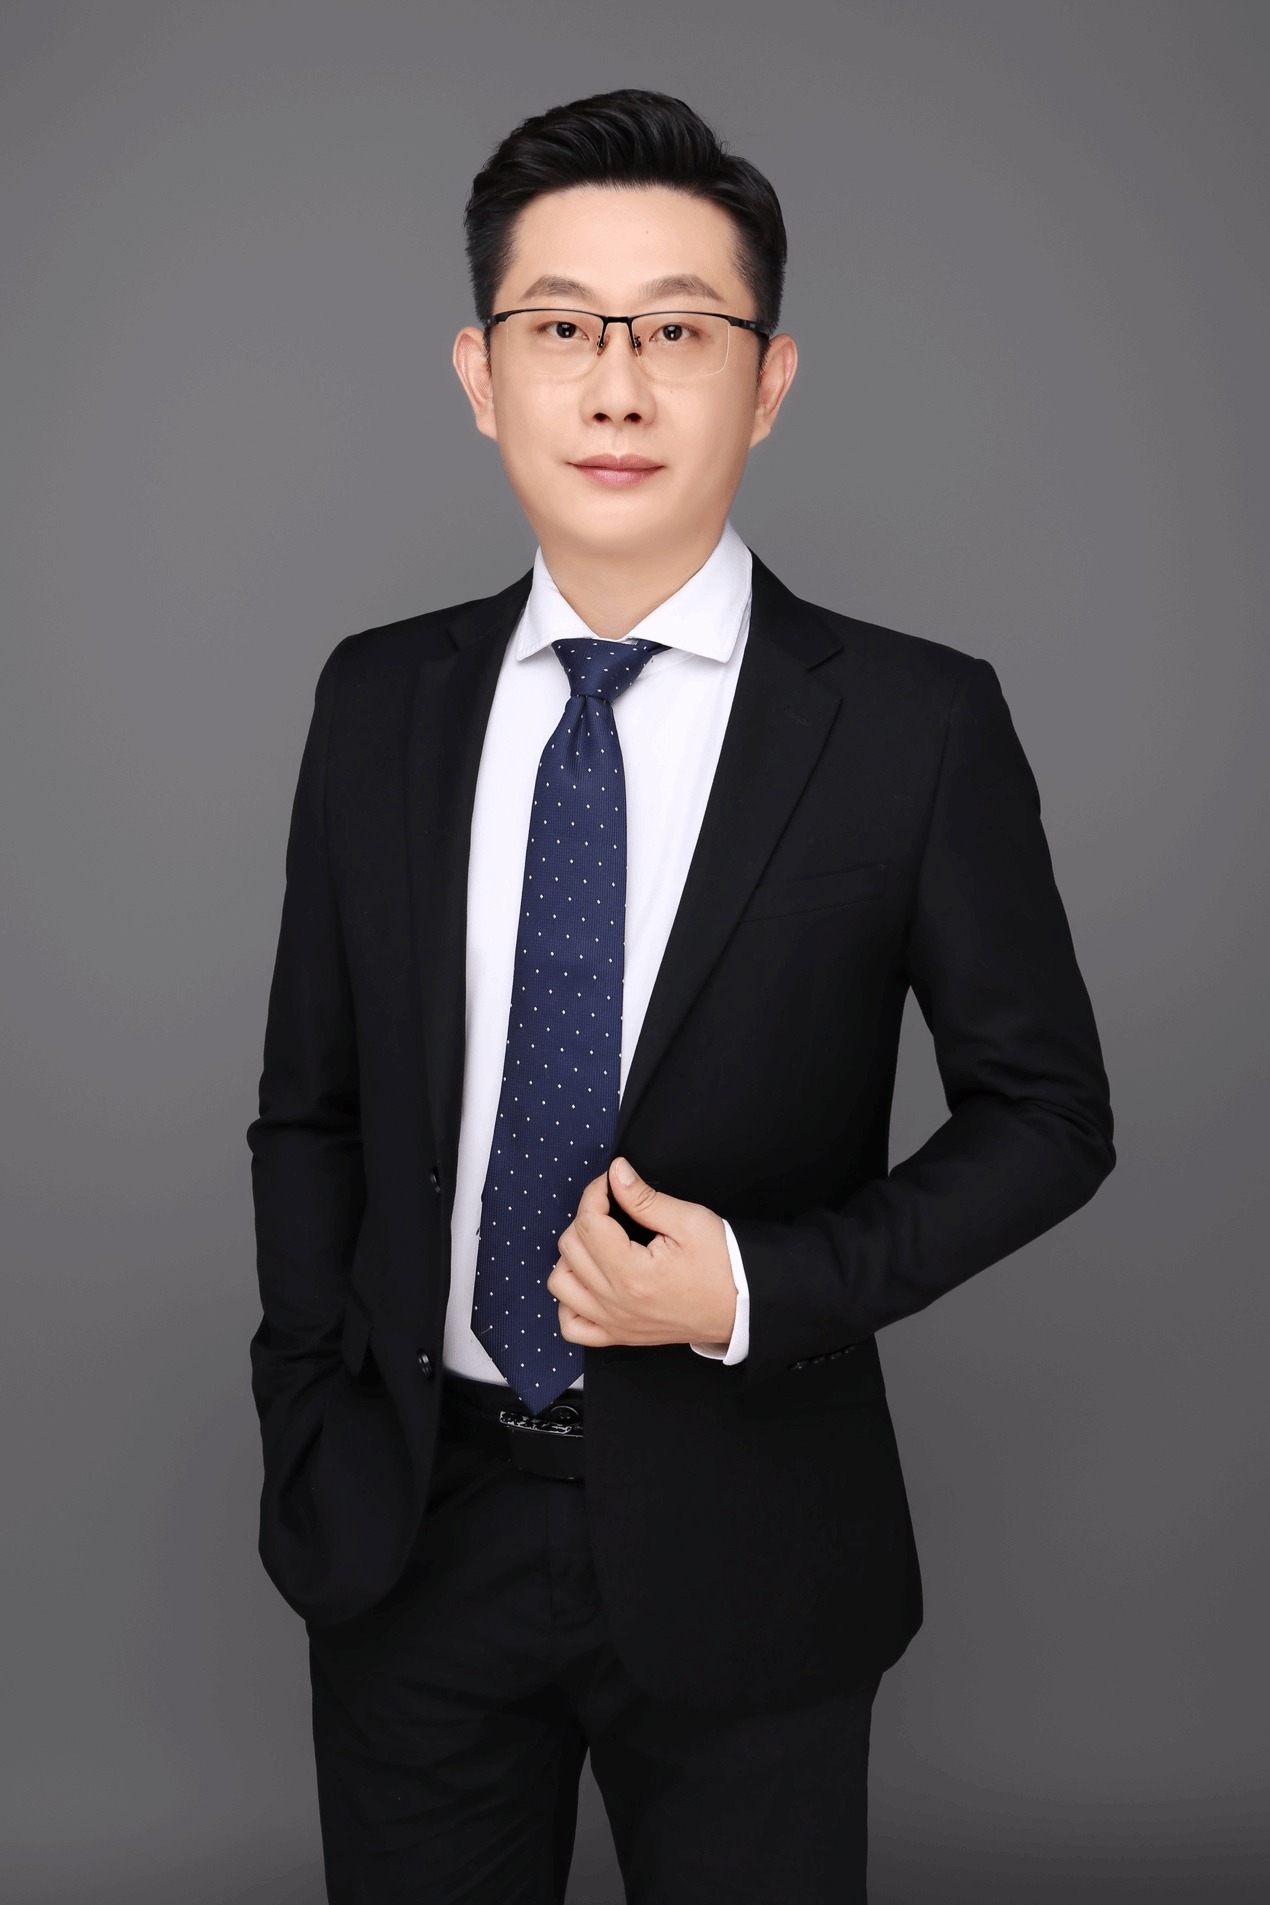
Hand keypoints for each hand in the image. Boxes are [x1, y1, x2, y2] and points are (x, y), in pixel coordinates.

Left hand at [547, 1159, 736, 1349]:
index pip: (588, 1223)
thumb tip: (616, 1174)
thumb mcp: (689, 1221)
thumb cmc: (724, 1267)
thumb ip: (645, 1198)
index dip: (595, 1193)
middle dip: (585, 1218)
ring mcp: (615, 1323)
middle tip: (611, 1208)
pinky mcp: (619, 1335)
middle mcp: (617, 1302)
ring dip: (571, 1257)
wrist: (742, 1307)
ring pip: (560, 1284)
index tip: (610, 1184)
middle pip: (569, 1249)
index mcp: (634, 1274)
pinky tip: (589, 1282)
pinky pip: (571, 1325)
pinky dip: (569, 1302)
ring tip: (598, 1243)